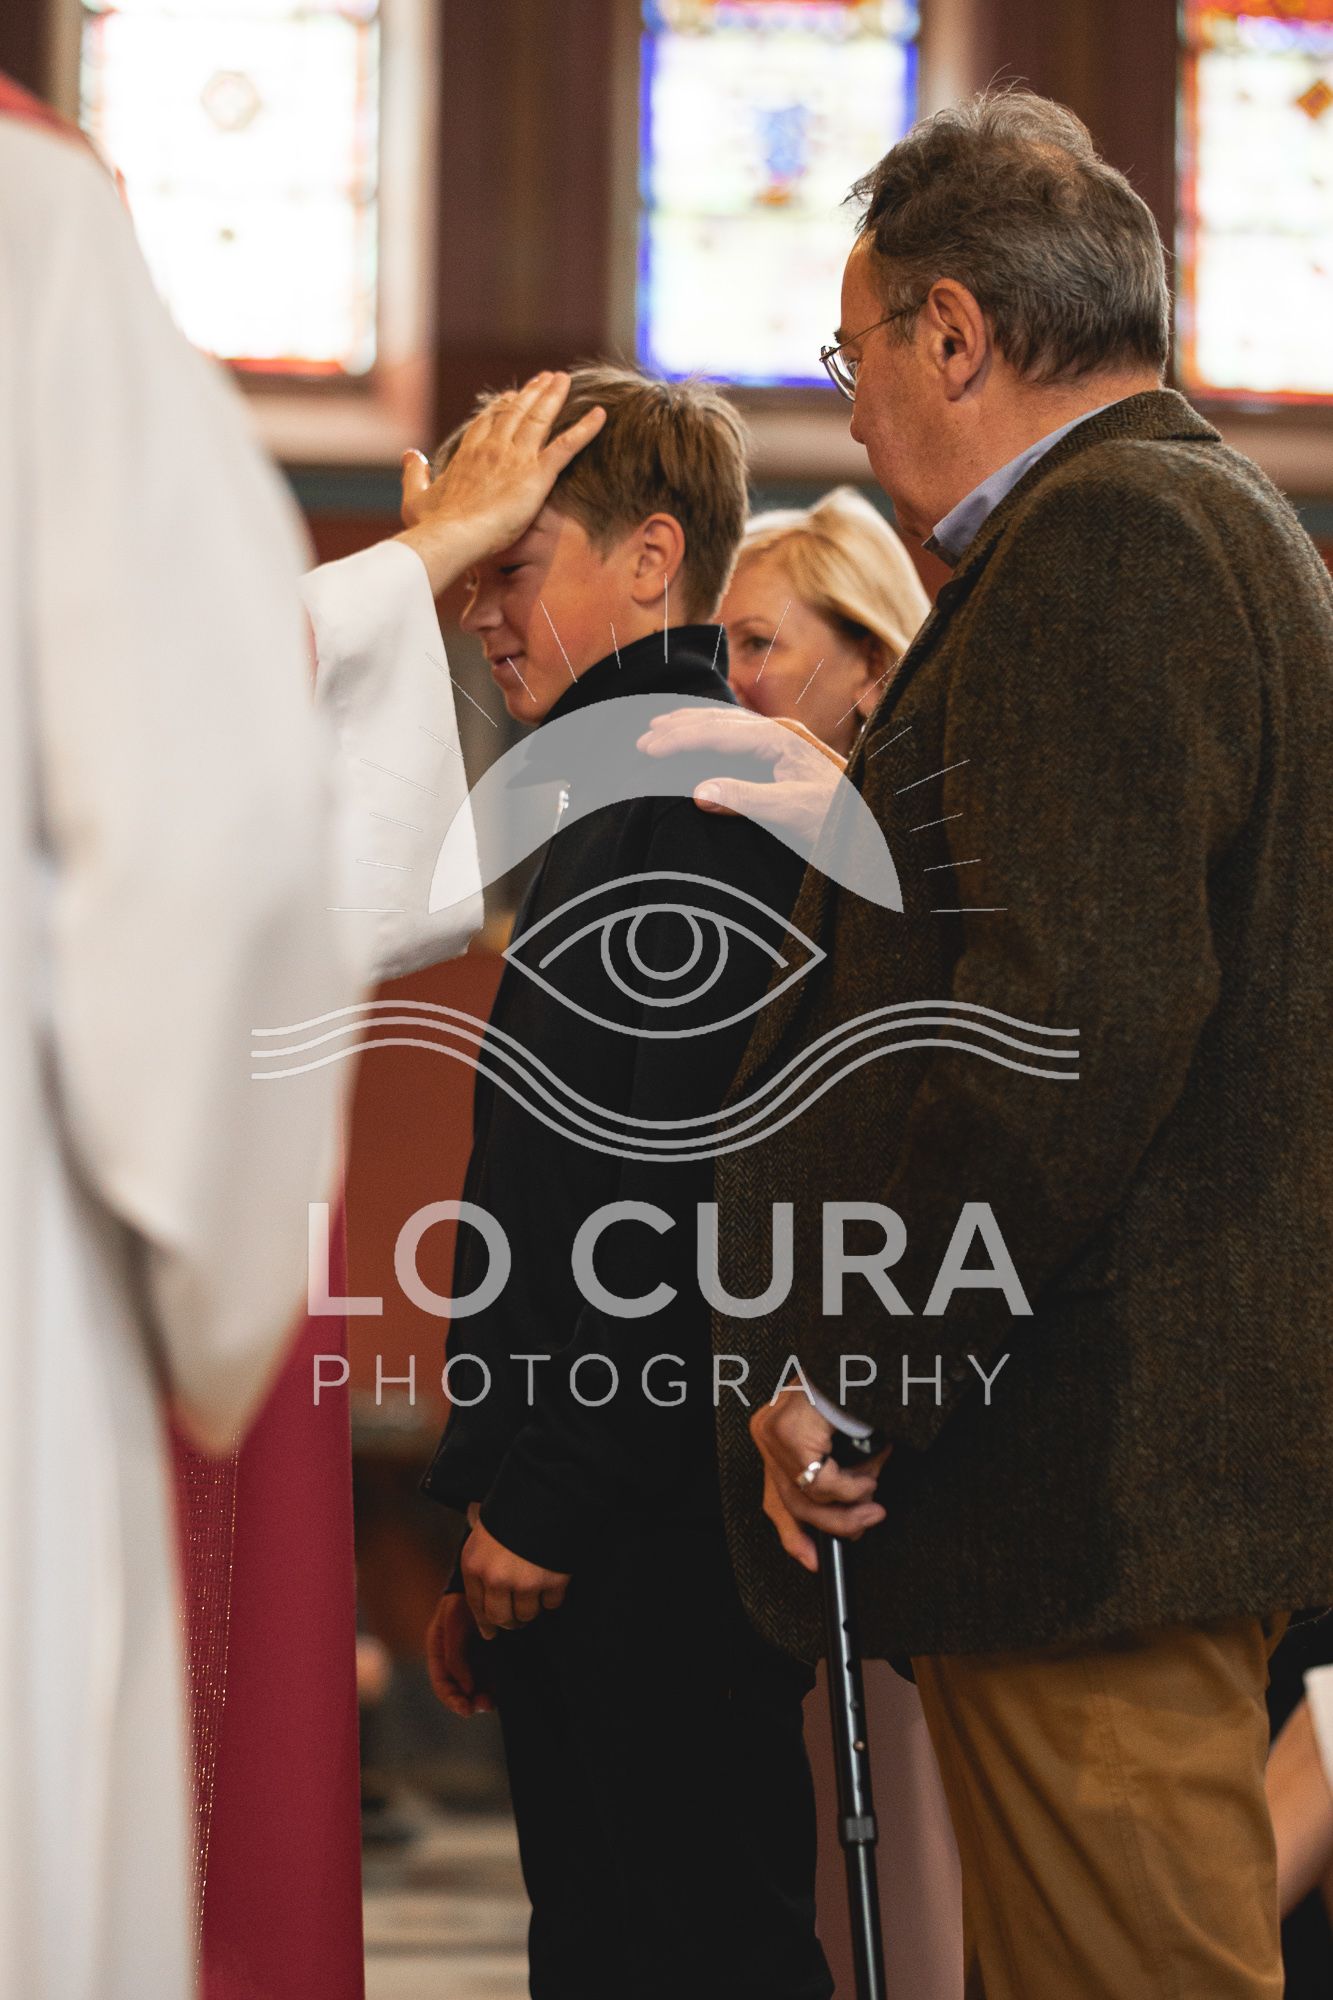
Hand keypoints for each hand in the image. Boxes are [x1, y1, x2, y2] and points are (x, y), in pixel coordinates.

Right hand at [396, 371, 606, 595]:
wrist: (450, 537)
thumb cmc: (432, 526)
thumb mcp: (414, 498)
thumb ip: (415, 474)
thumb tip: (412, 454)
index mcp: (468, 453)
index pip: (488, 422)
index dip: (500, 406)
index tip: (511, 396)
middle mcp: (493, 448)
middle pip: (515, 412)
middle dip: (531, 393)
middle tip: (546, 378)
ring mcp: (516, 458)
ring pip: (539, 418)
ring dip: (553, 397)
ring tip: (564, 380)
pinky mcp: (537, 474)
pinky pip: (568, 446)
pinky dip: (586, 429)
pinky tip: (601, 414)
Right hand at [425, 1591, 493, 1716]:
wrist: (486, 1584)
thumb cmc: (464, 1600)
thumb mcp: (453, 1623)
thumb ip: (455, 1655)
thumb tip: (465, 1688)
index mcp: (438, 1650)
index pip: (441, 1682)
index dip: (451, 1699)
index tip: (466, 1709)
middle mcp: (453, 1657)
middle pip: (458, 1689)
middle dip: (469, 1702)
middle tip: (484, 1706)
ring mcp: (471, 1656)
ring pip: (474, 1687)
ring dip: (481, 1698)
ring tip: (491, 1703)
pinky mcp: (488, 1654)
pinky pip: (489, 1677)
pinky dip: (492, 1688)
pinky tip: (498, 1694)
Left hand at [461, 1520, 569, 1637]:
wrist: (545, 1490)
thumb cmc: (511, 1510)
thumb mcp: (484, 1534)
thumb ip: (481, 1568)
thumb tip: (486, 1616)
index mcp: (474, 1564)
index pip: (476, 1605)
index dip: (485, 1622)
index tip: (491, 1633)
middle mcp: (496, 1578)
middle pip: (501, 1617)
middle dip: (510, 1620)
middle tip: (518, 1619)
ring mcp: (525, 1582)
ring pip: (527, 1614)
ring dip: (532, 1607)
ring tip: (536, 1591)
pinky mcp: (552, 1581)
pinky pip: (552, 1603)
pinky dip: (553, 1596)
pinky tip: (552, 1579)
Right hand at [636, 708, 845, 848]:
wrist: (878, 830)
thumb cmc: (840, 820)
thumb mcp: (792, 812)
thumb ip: (745, 799)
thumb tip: (696, 791)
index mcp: (780, 739)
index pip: (719, 730)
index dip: (681, 738)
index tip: (648, 748)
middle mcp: (781, 735)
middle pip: (721, 720)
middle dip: (680, 727)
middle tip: (644, 739)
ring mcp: (784, 745)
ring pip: (729, 725)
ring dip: (694, 726)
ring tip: (662, 728)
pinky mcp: (786, 760)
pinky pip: (739, 739)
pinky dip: (712, 738)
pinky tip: (702, 743)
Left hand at [749, 1396, 889, 1573]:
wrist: (860, 1355)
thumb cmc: (853, 1392)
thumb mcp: (841, 1443)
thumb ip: (835, 1477)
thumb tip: (850, 1516)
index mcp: (775, 1437)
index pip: (774, 1499)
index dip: (792, 1535)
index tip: (813, 1561)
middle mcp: (767, 1435)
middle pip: (794, 1505)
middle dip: (838, 1524)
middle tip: (871, 1519)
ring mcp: (773, 1435)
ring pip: (810, 1499)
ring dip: (853, 1502)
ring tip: (874, 1488)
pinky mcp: (787, 1434)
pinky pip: (824, 1482)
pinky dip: (854, 1485)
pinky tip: (869, 1473)